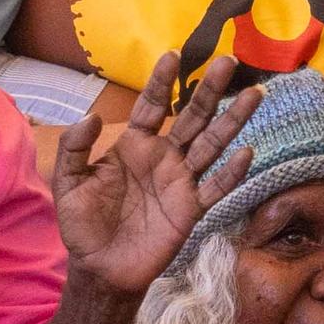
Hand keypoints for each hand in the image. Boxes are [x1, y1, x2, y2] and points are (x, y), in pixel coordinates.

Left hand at [51, 66, 241, 303]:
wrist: (100, 269)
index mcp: (134, 146)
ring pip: (212, 144)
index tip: (173, 54)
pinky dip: (231, 172)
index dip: (162, 81)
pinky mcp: (191, 209)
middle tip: (229, 60)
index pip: (152, 106)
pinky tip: (246, 152)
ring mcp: (180, 182)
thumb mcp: (68, 183)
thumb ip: (76, 148)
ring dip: (233, 119)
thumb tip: (92, 116)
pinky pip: (215, 187)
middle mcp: (163, 157)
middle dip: (210, 89)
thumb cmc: (83, 225)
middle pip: (192, 116)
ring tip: (254, 93)